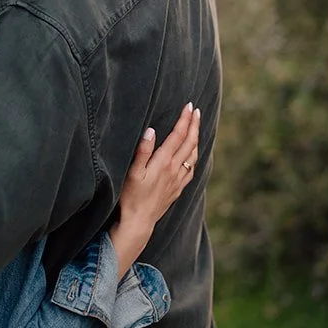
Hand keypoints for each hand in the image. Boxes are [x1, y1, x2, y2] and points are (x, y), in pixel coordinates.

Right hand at [109, 104, 200, 277]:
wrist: (139, 221)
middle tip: (196, 111)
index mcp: (164, 162)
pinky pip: (191, 169)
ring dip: (196, 139)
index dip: (185, 119)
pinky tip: (192, 156)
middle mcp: (175, 169)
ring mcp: (178, 180)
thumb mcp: (133, 172)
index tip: (189, 106)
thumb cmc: (131, 196)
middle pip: (189, 143)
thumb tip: (151, 131)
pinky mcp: (177, 189)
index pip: (178, 135)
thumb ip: (142, 151)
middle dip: (194, 125)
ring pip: (193, 156)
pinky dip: (194, 157)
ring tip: (196, 128)